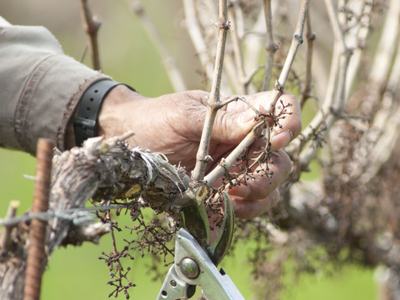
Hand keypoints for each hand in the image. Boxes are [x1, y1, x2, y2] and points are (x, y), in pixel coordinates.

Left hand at [98, 86, 300, 217]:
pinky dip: (244, 210)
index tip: (279, 137)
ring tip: (232, 197)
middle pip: (279, 157)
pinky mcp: (224, 191)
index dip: (288, 121)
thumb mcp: (184, 116)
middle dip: (270, 173)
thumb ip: (221, 120)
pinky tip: (225, 207)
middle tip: (246, 184)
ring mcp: (235, 168)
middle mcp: (242, 142)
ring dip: (259, 195)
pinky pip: (249, 204)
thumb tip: (258, 121)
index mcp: (237, 115)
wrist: (131, 147)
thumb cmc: (156, 121)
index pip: (278, 109)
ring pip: (269, 185)